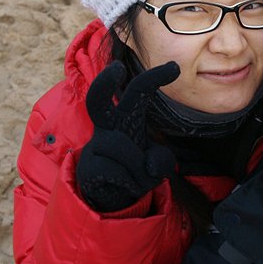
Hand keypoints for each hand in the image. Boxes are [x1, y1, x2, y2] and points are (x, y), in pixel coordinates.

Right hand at [76, 60, 179, 211]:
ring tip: (136, 180)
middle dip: (103, 82)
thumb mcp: (156, 165)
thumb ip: (160, 161)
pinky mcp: (87, 165)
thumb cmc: (136, 171)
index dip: (154, 78)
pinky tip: (122, 186)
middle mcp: (108, 126)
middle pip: (97, 100)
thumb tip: (148, 166)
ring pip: (123, 149)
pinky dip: (129, 185)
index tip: (175, 67)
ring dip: (139, 171)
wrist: (111, 197)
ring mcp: (95, 145)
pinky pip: (117, 173)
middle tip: (116, 68)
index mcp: (127, 118)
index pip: (139, 92)